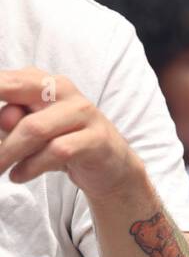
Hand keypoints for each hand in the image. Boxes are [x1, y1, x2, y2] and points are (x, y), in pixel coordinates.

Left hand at [0, 67, 142, 200]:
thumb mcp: (27, 131)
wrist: (109, 165)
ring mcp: (83, 113)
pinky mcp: (96, 139)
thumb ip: (8, 123)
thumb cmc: (60, 142)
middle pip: (16, 90)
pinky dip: (30, 167)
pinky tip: (19, 175)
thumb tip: (2, 120)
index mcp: (41, 82)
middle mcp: (63, 90)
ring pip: (33, 128)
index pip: (3, 80)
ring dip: (7, 153)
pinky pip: (56, 151)